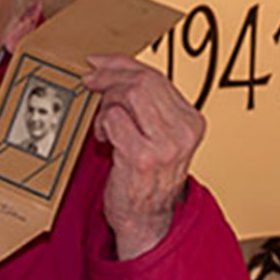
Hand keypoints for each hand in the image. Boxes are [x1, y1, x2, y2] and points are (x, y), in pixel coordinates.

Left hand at [83, 53, 203, 260]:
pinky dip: (101, 124)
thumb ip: (143, 103)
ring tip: (103, 123)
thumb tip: (108, 66)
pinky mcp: (142, 156)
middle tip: (89, 83)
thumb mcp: (155, 133)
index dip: (120, 63)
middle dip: (108, 77)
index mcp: (190, 120)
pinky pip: (113, 118)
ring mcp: (165, 144)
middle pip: (141, 80)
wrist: (146, 218)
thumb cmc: (144, 174)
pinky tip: (104, 140)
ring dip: (105, 104)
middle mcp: (184, 130)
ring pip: (128, 94)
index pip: (155, 75)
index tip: (97, 62)